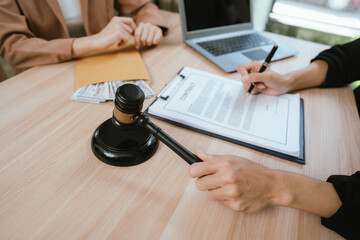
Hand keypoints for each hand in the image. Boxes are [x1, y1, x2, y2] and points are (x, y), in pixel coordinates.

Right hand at [90, 16, 135, 48]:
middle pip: (131, 30)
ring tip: (118, 42)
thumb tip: (136, 31)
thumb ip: (123, 27)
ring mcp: (118, 27)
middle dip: (128, 36)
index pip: (130, 20)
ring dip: (125, 41)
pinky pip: (127, 40)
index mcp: (116, 18)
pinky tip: (117, 44)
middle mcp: (117, 21)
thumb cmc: (106, 37)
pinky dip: (123, 44)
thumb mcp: (114, 29)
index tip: (132, 34)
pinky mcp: (118, 33)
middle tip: (121, 41)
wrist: (97, 42)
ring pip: (129, 35)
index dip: (133, 27)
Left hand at [134, 22, 162, 48]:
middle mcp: (147, 25)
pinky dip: (154, 43)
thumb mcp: (140, 36)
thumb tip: (135, 44)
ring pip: (148, 40)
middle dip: (143, 43)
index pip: (137, 34)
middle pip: (143, 38)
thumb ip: (137, 37)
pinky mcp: (159, 31)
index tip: (137, 47)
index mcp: (141, 25)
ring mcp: (154, 27)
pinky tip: (154, 43)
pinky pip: (155, 40)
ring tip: (149, 44)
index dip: (137, 42)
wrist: (156, 35)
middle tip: (145, 44)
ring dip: (148, 44)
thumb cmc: (146, 36)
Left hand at [189, 151, 341, 216]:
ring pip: (209, 195)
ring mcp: (231, 193)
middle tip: (214, 180)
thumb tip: (197, 154)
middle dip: (204, 182)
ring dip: (216, 191)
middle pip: (199, 185)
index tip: (195, 172)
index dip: (193, 171)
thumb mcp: (233, 158)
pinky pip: (221, 203)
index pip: (196, 169)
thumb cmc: (253, 170)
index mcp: (225, 164)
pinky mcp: (235, 205)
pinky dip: (226, 199)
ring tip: (227, 186)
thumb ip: (213, 158)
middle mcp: (227, 178)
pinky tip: (235, 193)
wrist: (271, 185)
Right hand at [237, 61, 291, 95]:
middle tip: (259, 83)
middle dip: (250, 83)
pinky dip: (255, 91)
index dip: (243, 74)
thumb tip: (244, 79)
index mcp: (254, 66)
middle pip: (242, 79)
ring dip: (254, 88)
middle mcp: (251, 73)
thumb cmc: (277, 79)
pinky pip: (248, 91)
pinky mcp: (253, 87)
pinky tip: (261, 88)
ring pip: (245, 86)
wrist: (282, 87)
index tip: (247, 79)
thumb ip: (255, 77)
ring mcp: (252, 80)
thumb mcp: (267, 77)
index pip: (241, 68)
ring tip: (262, 85)